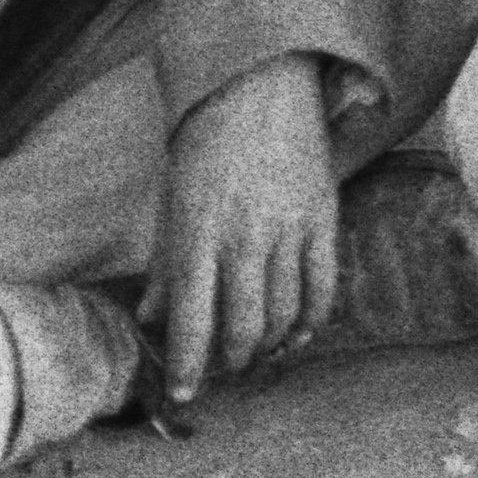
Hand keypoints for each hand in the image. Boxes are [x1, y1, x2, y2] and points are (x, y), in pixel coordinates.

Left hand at [149, 57, 336, 405]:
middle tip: (225, 371)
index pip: (193, 322)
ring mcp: (289, 229)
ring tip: (258, 355)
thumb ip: (167, 265)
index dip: (189, 368)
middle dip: (232, 363)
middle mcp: (244, 238)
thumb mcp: (171, 203)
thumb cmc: (204, 143)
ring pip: (286, 315)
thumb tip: (153, 320)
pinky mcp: (324, 217)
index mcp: (197, 235)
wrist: (258, 84)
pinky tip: (299, 333)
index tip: (186, 394)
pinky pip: (323, 287)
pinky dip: (312, 320)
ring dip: (271, 347)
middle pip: (244, 328)